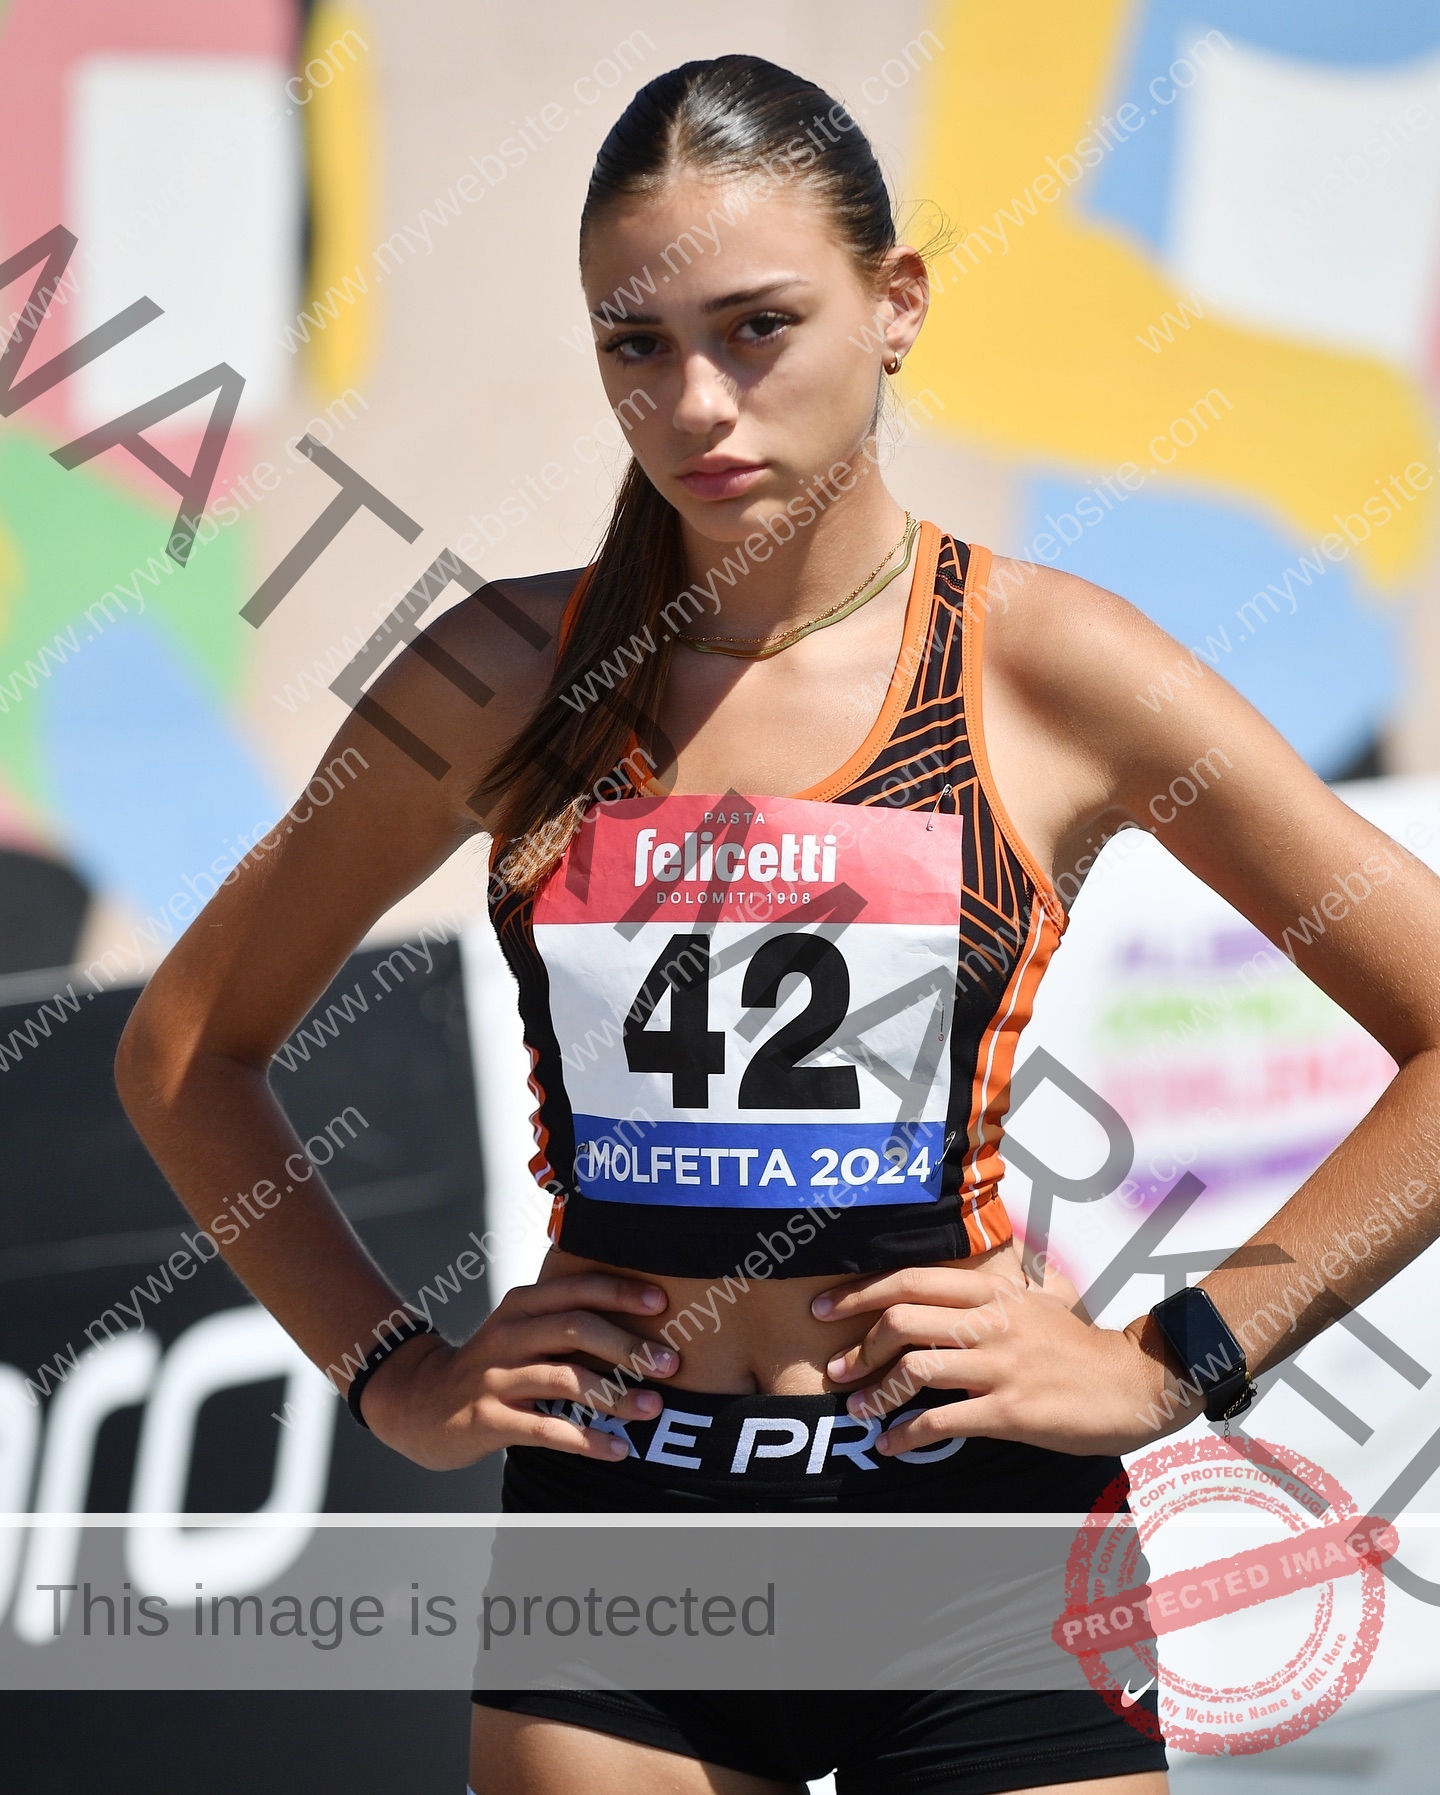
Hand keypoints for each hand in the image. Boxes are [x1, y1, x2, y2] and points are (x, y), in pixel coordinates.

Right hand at [357, 1273, 679, 1468]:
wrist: (419, 1403)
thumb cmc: (488, 1367)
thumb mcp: (519, 1330)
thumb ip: (565, 1320)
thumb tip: (643, 1325)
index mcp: (521, 1305)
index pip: (576, 1288)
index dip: (620, 1293)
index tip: (662, 1304)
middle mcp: (508, 1334)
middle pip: (575, 1328)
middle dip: (628, 1346)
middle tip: (670, 1364)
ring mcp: (496, 1377)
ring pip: (565, 1378)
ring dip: (616, 1394)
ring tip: (653, 1408)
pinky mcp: (489, 1419)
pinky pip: (547, 1429)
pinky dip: (587, 1440)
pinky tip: (617, 1450)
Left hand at [812, 1264, 1180, 1457]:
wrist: (1133, 1384)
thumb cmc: (1081, 1347)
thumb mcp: (1039, 1301)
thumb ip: (997, 1292)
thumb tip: (964, 1282)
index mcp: (993, 1292)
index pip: (911, 1279)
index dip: (860, 1292)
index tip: (827, 1308)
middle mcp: (991, 1322)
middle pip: (902, 1319)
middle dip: (859, 1346)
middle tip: (837, 1368)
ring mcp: (1000, 1366)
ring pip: (915, 1369)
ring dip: (876, 1393)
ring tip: (858, 1410)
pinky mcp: (1010, 1411)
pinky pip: (942, 1421)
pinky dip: (907, 1435)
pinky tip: (891, 1445)